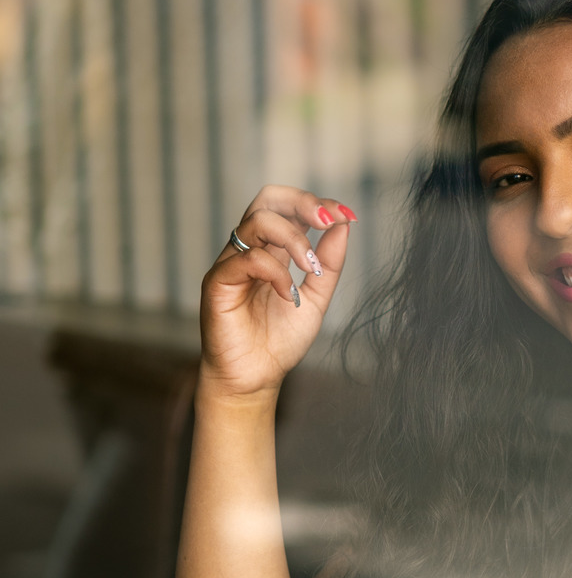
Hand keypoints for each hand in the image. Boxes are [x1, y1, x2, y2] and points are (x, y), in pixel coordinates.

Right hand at [198, 186, 355, 399]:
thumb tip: (343, 225)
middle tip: (327, 222)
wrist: (256, 378)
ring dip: (293, 238)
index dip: (317, 204)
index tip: (347, 216)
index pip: (288, 206)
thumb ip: (329, 262)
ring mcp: (231, 263)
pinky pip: (246, 260)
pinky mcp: (217, 283)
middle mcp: (249, 249)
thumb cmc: (280, 340)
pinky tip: (289, 295)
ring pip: (257, 221)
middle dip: (302, 203)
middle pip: (267, 199)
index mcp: (271, 249)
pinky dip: (276, 272)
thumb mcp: (317, 297)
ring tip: (310, 267)